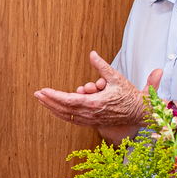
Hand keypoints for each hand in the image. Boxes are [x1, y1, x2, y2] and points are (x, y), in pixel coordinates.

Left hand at [34, 51, 162, 127]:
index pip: (69, 100)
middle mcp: (90, 114)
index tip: (43, 91)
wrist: (140, 113)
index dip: (54, 96)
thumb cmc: (130, 96)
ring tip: (42, 101)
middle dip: (48, 101)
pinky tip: (54, 110)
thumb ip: (102, 66)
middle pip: (64, 109)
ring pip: (67, 116)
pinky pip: (73, 120)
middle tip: (36, 94)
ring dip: (53, 108)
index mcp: (95, 104)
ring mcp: (91, 121)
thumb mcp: (116, 77)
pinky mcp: (93, 123)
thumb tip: (92, 54)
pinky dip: (62, 115)